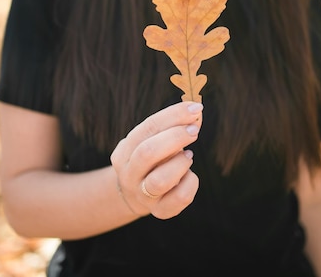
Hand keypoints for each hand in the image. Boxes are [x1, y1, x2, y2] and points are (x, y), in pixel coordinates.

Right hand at [110, 101, 202, 218]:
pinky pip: (180, 197)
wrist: (136, 195)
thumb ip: (174, 125)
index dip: (173, 116)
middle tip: (194, 131)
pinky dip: (191, 182)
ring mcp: (143, 195)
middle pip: (147, 152)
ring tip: (188, 156)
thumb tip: (196, 112)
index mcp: (124, 152)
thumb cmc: (151, 160)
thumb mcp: (155, 140)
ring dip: (180, 163)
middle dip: (176, 137)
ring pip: (160, 180)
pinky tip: (189, 175)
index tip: (195, 108)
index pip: (147, 128)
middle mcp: (129, 174)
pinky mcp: (160, 211)